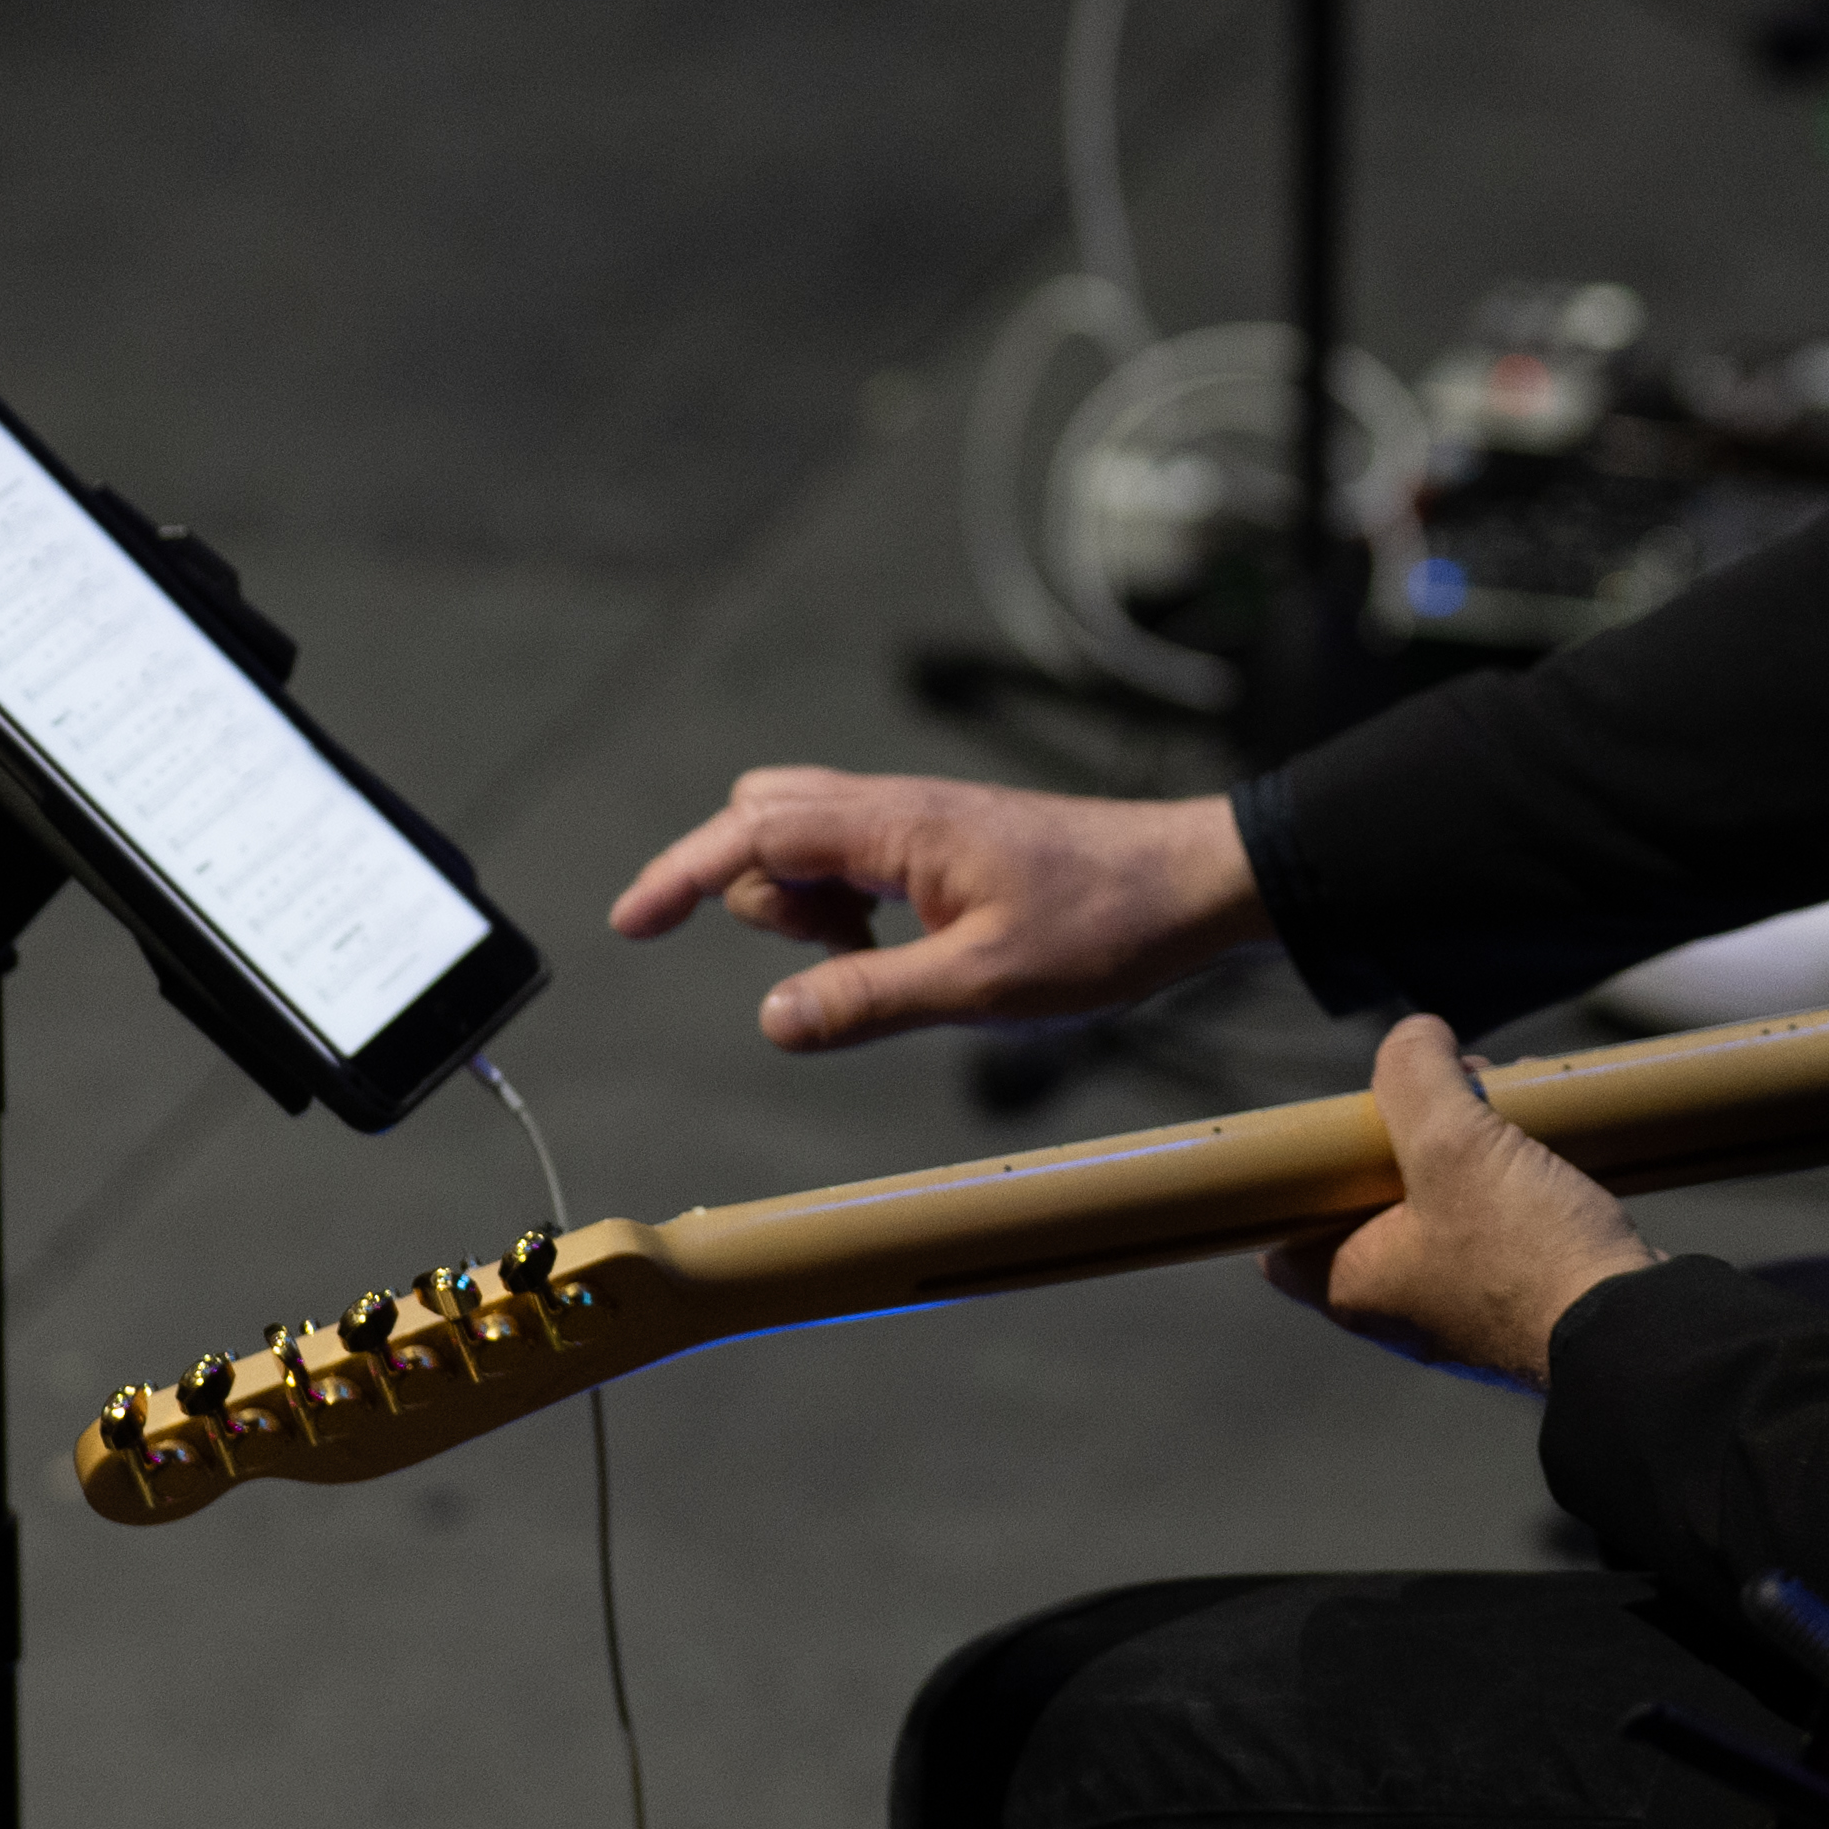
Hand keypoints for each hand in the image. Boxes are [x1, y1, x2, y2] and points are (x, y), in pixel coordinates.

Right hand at [604, 769, 1268, 1048]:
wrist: (1197, 883)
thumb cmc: (1104, 927)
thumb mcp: (982, 987)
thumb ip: (868, 1001)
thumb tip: (772, 1021)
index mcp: (895, 827)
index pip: (752, 832)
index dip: (681, 874)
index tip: (630, 923)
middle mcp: (896, 807)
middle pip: (764, 817)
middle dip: (754, 890)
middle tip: (828, 956)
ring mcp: (921, 821)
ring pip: (809, 838)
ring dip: (808, 904)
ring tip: (882, 961)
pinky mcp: (946, 843)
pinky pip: (857, 859)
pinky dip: (850, 905)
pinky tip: (906, 952)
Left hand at [1263, 1018, 1663, 1391]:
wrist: (1637, 1330)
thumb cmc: (1530, 1251)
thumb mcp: (1455, 1142)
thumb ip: (1415, 1075)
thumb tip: (1413, 1036)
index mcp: (1357, 1286)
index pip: (1284, 1239)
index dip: (1305, 1177)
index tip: (1347, 1130)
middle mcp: (1403, 1309)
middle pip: (1376, 1201)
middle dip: (1414, 1134)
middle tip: (1455, 1093)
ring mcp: (1466, 1310)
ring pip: (1445, 1206)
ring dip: (1474, 1148)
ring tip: (1514, 1102)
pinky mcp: (1525, 1301)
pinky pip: (1501, 1226)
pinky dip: (1517, 1180)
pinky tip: (1551, 1142)